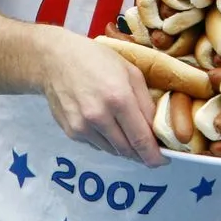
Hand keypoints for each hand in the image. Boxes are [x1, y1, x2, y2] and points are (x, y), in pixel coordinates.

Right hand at [36, 26, 167, 166]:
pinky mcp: (71, 132)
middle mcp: (99, 117)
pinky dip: (108, 141)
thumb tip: (156, 129)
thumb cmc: (98, 60)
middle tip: (151, 151)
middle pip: (127, 150)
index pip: (141, 139)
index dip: (154, 155)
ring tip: (130, 135)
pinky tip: (108, 126)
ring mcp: (82, 127)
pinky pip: (97, 145)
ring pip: (112, 150)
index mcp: (119, 98)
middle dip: (142, 154)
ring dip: (125, 148)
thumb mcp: (131, 72)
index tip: (164, 160)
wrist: (56, 60)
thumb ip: (145, 102)